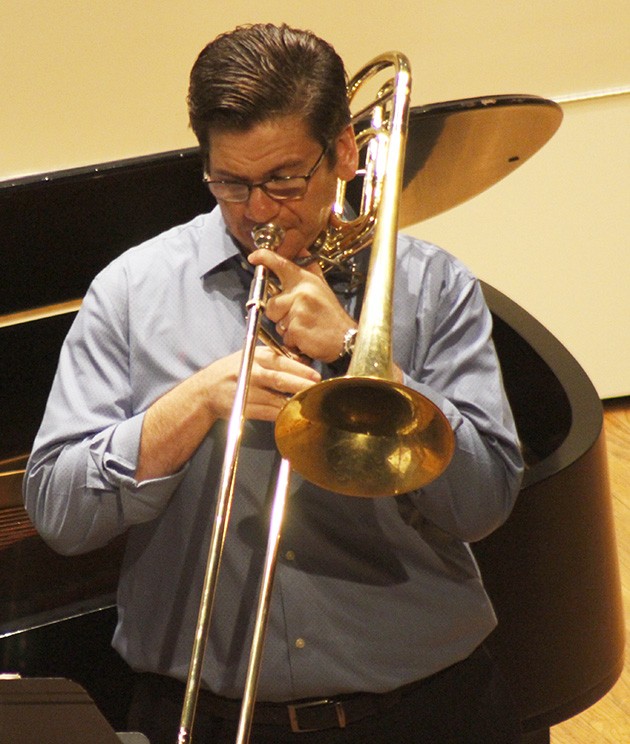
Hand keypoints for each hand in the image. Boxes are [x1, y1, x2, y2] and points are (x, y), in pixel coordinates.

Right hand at [202, 345, 320, 421]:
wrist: (205, 391)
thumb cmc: (233, 371)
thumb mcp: (250, 356)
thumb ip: (275, 358)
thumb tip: (304, 361)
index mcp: (254, 357)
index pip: (280, 362)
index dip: (300, 369)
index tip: (315, 375)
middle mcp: (250, 373)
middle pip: (278, 379)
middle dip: (300, 384)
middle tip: (316, 389)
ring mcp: (246, 392)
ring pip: (275, 399)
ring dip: (293, 402)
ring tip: (310, 402)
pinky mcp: (244, 409)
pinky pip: (268, 413)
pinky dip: (282, 414)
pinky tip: (293, 413)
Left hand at [248, 249, 355, 362]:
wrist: (346, 339)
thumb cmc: (332, 316)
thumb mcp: (323, 288)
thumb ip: (310, 270)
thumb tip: (302, 252)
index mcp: (306, 281)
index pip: (281, 264)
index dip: (264, 258)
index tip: (254, 257)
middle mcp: (301, 292)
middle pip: (271, 304)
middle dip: (279, 315)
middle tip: (299, 318)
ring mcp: (298, 310)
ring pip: (276, 322)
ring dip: (287, 329)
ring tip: (305, 327)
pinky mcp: (297, 329)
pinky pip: (284, 337)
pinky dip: (293, 341)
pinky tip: (307, 338)